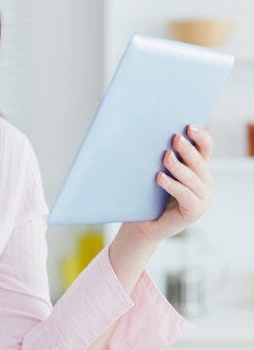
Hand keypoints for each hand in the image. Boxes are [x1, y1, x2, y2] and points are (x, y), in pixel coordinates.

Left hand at [140, 124, 212, 241]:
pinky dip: (173, 185)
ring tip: (166, 156)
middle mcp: (204, 181)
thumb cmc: (148, 194)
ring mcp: (202, 197)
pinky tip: (160, 178)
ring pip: (193, 178)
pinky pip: (186, 195)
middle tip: (175, 138)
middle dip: (187, 149)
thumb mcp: (157, 169)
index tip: (189, 126)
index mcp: (198, 167)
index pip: (205, 147)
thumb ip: (163, 155)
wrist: (143, 223)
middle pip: (199, 161)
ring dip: (179, 166)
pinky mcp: (196, 211)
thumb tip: (154, 132)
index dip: (200, 136)